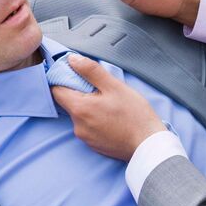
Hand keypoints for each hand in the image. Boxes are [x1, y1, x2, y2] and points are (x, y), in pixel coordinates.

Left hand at [50, 55, 166, 160]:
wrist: (148, 144)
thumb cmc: (135, 115)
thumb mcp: (115, 86)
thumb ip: (91, 71)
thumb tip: (72, 60)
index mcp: (80, 109)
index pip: (56, 90)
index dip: (64, 79)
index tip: (78, 75)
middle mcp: (77, 126)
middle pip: (69, 103)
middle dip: (80, 94)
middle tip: (101, 90)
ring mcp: (85, 138)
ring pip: (80, 116)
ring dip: (89, 108)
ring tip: (110, 106)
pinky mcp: (93, 145)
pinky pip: (88, 128)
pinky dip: (95, 120)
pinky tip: (112, 118)